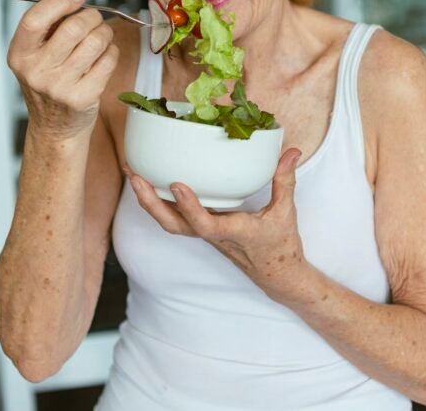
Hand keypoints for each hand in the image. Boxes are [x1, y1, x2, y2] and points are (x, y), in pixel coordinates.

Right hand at [7, 0, 118, 140]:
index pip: (35, 19)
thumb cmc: (48, 83)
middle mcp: (36, 71)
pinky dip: (111, 52)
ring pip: (95, 42)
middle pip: (73, 28)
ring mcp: (59, 87)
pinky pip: (108, 60)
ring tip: (101, 36)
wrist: (55, 128)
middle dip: (91, 16)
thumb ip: (45, 17)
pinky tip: (104, 55)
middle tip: (94, 18)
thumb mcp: (37, 51)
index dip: (60, 2)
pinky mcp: (83, 97)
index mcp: (20, 54)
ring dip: (104, 32)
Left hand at [130, 149, 311, 302]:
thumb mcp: (286, 212)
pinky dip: (159, 202)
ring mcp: (205, 234)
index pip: (206, 226)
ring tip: (133, 174)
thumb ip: (285, 180)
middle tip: (135, 176)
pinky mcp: (202, 230)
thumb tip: (291, 151)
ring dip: (149, 201)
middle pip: (174, 226)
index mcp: (235, 232)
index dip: (190, 207)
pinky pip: (175, 218)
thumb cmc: (280, 246)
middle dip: (151, 203)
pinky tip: (150, 182)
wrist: (275, 274)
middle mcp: (214, 235)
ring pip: (170, 223)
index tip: (178, 184)